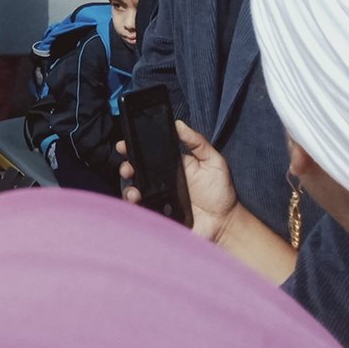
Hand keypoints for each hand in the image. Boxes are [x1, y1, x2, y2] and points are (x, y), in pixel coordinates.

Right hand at [119, 120, 238, 242]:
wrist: (225, 223)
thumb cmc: (221, 191)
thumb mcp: (213, 161)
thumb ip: (197, 142)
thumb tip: (178, 123)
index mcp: (171, 166)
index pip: (148, 154)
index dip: (133, 148)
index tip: (124, 144)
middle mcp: (161, 182)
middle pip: (136, 171)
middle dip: (126, 167)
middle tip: (128, 167)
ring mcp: (158, 199)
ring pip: (134, 191)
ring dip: (129, 189)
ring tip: (135, 191)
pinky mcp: (158, 215)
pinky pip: (141, 210)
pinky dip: (135, 207)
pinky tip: (139, 202)